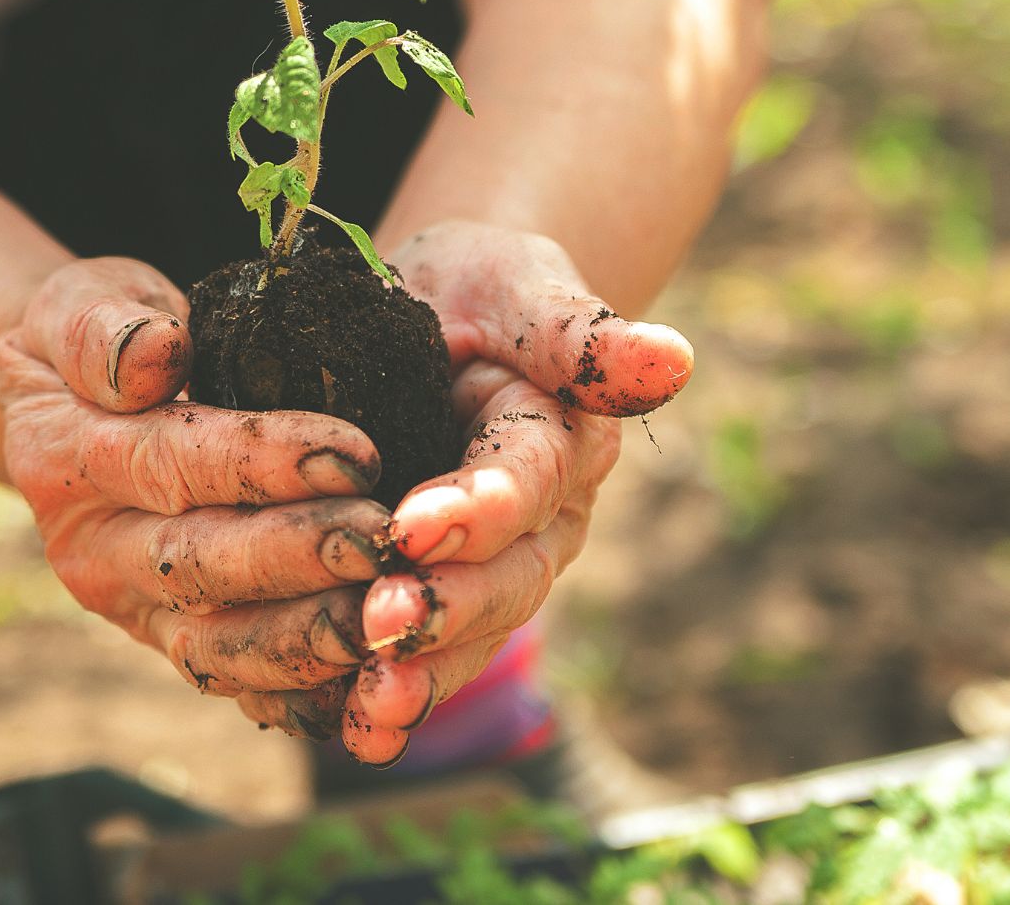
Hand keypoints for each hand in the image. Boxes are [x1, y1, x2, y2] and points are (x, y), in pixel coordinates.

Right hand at [0, 257, 390, 723]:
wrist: (64, 411)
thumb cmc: (97, 340)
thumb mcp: (83, 301)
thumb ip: (107, 327)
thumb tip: (157, 352)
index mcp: (64, 459)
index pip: (171, 462)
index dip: (263, 463)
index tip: (355, 454)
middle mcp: (90, 550)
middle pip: (199, 565)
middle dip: (298, 558)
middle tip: (384, 541)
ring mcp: (130, 608)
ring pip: (218, 647)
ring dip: (306, 640)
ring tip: (387, 617)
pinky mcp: (172, 641)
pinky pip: (238, 683)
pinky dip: (301, 694)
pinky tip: (369, 679)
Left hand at [230, 222, 691, 759]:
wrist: (441, 317)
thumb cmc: (481, 288)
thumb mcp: (520, 284)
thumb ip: (577, 331)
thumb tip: (669, 359)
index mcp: (561, 443)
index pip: (527, 483)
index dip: (477, 510)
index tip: (415, 526)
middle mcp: (541, 524)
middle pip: (506, 580)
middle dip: (446, 607)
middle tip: (381, 622)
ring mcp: (495, 572)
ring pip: (470, 638)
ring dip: (421, 674)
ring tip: (371, 701)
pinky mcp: (439, 600)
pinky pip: (421, 661)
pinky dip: (380, 698)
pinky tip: (340, 724)